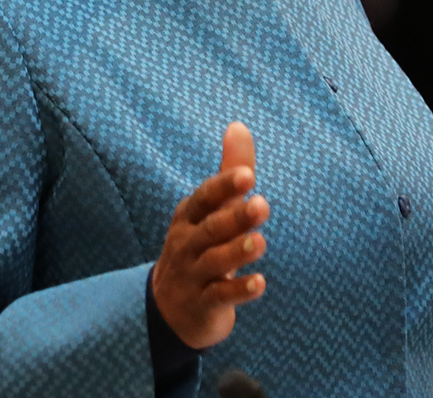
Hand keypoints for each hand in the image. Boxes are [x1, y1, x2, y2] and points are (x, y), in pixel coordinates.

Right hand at [151, 122, 269, 348]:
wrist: (169, 308)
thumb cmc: (198, 248)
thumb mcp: (210, 211)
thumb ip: (229, 172)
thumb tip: (239, 125)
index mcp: (189, 217)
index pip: (204, 198)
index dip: (224, 186)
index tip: (248, 175)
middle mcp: (187, 244)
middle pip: (211, 228)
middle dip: (235, 217)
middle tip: (263, 205)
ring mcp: (193, 275)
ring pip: (215, 262)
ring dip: (237, 252)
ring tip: (261, 242)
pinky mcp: (202, 304)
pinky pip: (220, 296)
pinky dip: (239, 290)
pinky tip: (260, 283)